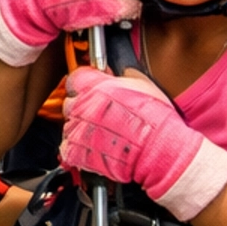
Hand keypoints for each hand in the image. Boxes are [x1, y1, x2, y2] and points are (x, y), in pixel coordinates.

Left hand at [59, 67, 226, 219]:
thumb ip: (124, 75)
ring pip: (68, 125)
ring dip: (81, 129)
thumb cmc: (155, 120)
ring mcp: (76, 130)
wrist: (159, 150)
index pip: (75, 78)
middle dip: (82, 107)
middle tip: (101, 114)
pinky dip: (77, 149)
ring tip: (102, 134)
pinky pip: (67, 148)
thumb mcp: (144, 84)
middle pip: (70, 102)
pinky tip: (96, 148)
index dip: (85, 84)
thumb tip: (121, 72)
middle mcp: (81, 106)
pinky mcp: (75, 152)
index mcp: (94, 86)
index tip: (92, 89)